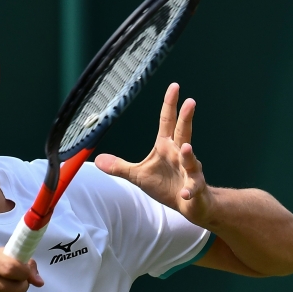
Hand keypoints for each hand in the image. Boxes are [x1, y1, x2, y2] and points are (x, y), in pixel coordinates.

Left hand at [94, 83, 211, 224]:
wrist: (191, 204)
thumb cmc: (166, 186)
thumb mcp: (138, 175)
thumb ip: (119, 167)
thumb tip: (97, 160)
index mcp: (166, 146)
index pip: (168, 121)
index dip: (170, 104)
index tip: (174, 86)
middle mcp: (180, 154)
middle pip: (183, 132)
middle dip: (186, 118)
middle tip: (190, 101)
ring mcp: (190, 171)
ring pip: (191, 160)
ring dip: (189, 154)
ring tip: (186, 147)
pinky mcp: (194, 188)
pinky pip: (192, 188)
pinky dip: (189, 190)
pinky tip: (184, 193)